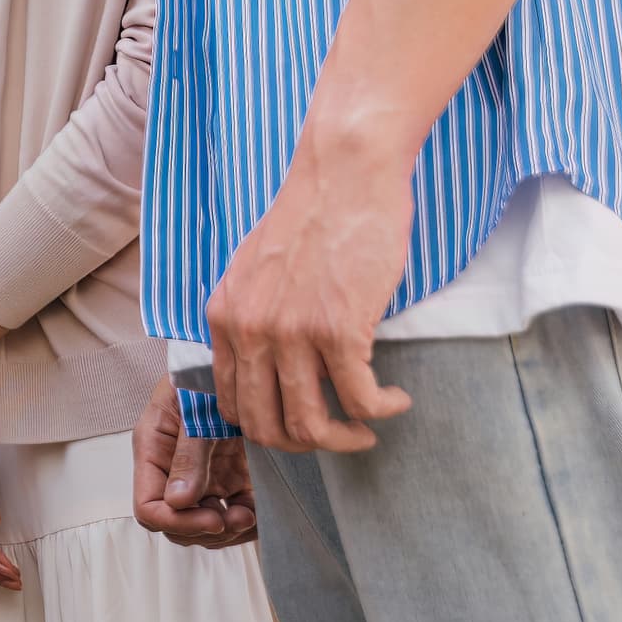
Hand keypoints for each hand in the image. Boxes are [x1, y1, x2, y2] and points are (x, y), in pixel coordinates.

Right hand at [133, 381, 259, 547]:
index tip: (212, 518)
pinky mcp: (232, 478)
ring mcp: (204, 477)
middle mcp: (174, 470)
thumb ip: (188, 453)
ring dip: (228, 531)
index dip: (177, 521)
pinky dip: (249, 523)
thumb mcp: (194, 408)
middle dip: (204, 530)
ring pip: (205, 525)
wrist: (233, 356)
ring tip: (250, 515)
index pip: (149, 506)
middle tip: (234, 519)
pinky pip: (235, 515)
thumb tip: (178, 500)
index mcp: (154, 452)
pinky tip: (261, 512)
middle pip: (176, 523)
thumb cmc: (205, 372)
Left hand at [204, 146, 415, 452]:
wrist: (344, 175)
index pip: (233, 404)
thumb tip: (265, 366)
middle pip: (268, 427)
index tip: (304, 423)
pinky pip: (360, 400)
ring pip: (311, 426)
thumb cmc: (312, 218)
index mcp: (224, 316)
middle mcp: (248, 329)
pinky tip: (396, 398)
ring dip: (347, 439)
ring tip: (369, 427)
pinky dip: (382, 410)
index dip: (271, 428)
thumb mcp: (255, 270)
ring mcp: (291, 332)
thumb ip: (251, 316)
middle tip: (340, 436)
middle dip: (306, 446)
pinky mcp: (338, 328)